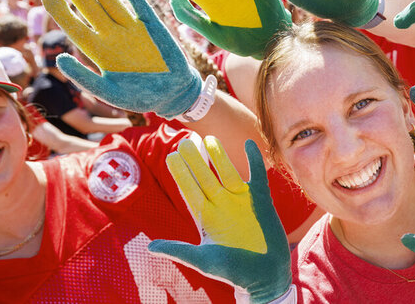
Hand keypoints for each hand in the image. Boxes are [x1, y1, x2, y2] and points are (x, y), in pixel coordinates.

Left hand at [41, 0, 201, 117]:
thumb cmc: (141, 97)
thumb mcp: (110, 94)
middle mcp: (114, 38)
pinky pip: (141, 7)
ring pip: (113, 4)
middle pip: (92, 11)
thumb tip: (60, 60)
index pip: (77, 29)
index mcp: (100, 53)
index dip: (63, 13)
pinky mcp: (154, 27)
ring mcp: (133, 30)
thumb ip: (85, 79)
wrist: (173, 94)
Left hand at [149, 138, 291, 302]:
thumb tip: (150, 247)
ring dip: (219, 156)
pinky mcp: (261, 200)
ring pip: (228, 172)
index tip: (171, 156)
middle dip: (195, 161)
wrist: (264, 275)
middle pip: (205, 177)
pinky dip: (254, 160)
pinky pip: (257, 175)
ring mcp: (241, 200)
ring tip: (209, 139)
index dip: (181, 174)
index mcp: (206, 217)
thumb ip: (179, 250)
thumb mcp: (203, 260)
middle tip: (185, 141)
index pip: (189, 190)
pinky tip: (249, 144)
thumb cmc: (232, 271)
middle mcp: (222, 205)